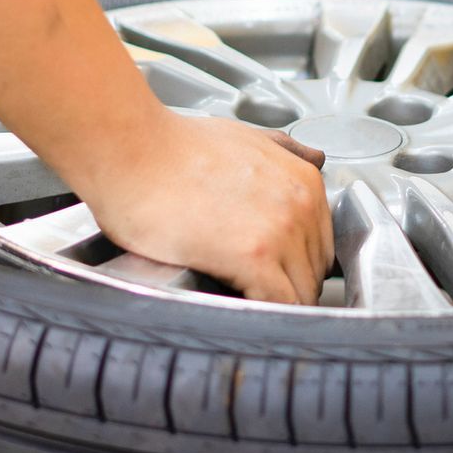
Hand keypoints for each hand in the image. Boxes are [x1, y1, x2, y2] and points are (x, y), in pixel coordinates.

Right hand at [74, 112, 333, 304]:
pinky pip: (279, 305)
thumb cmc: (173, 146)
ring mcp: (282, 231)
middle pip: (314, 271)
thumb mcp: (244, 136)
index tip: (274, 272)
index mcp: (303, 179)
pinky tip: (240, 308)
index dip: (296, 263)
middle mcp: (301, 204)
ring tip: (241, 301)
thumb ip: (284, 151)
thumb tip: (314, 157)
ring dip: (275, 304)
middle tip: (252, 289)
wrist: (131, 150)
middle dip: (287, 284)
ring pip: (301, 293)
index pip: (321, 244)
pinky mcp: (254, 257)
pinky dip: (264, 316)